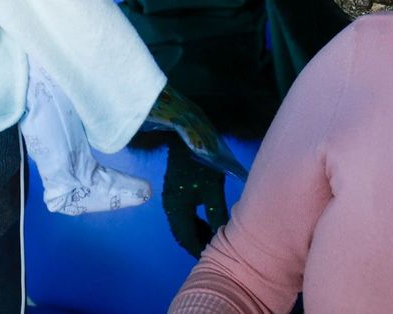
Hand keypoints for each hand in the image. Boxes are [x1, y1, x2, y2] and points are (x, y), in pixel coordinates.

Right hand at [161, 134, 229, 258]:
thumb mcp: (213, 190)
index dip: (199, 248)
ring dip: (196, 231)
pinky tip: (206, 218)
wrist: (185, 137)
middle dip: (197, 241)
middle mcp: (169, 207)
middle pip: (182, 233)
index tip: (213, 255)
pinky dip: (193, 220)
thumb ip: (217, 214)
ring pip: (181, 223)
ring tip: (214, 233)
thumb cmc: (201, 164)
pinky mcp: (173, 191)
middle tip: (215, 246)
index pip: (186, 238)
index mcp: (177, 210)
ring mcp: (169, 199)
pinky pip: (181, 214)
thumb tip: (224, 234)